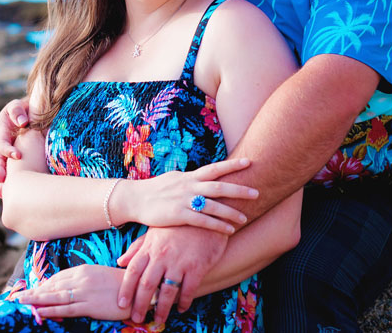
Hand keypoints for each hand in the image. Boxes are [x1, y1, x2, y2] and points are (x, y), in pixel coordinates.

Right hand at [0, 97, 30, 190]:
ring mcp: (11, 151)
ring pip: (4, 167)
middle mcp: (5, 144)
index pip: (1, 144)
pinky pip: (15, 170)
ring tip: (3, 192)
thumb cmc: (27, 106)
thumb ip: (17, 111)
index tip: (17, 156)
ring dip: (4, 179)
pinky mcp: (20, 157)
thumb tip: (23, 123)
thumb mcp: (19, 105)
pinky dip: (14, 181)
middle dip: (0, 169)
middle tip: (3, 179)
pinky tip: (10, 193)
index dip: (8, 150)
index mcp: (3, 132)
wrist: (35, 110)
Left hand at [11, 265, 129, 320]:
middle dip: (34, 292)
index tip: (32, 290)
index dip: (44, 285)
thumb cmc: (121, 284)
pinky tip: (39, 312)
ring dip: (36, 300)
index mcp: (85, 269)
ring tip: (21, 303)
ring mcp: (85, 292)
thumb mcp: (100, 276)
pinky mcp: (89, 306)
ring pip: (55, 297)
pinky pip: (66, 309)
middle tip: (18, 297)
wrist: (140, 292)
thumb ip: (83, 279)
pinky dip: (50, 310)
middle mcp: (82, 279)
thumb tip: (67, 286)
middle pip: (53, 286)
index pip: (58, 277)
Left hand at [116, 226, 226, 323]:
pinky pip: (188, 289)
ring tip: (159, 319)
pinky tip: (182, 307)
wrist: (207, 213)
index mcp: (150, 247)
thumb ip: (138, 247)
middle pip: (146, 285)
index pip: (132, 272)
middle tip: (136, 318)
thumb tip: (120, 261)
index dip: (125, 290)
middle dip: (139, 305)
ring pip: (167, 291)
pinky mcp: (197, 266)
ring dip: (162, 308)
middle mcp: (162, 256)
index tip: (121, 304)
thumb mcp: (155, 230)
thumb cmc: (180, 223)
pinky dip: (184, 301)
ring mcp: (180, 261)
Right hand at [126, 158, 257, 233]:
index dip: (232, 165)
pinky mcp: (178, 215)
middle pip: (219, 186)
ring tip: (245, 218)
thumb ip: (193, 179)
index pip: (215, 168)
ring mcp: (183, 200)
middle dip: (238, 190)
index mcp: (190, 176)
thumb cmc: (157, 190)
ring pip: (212, 206)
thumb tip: (209, 175)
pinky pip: (202, 221)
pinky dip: (217, 225)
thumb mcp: (177, 179)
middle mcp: (189, 186)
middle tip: (256, 193)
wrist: (135, 200)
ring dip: (231, 212)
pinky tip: (229, 230)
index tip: (250, 162)